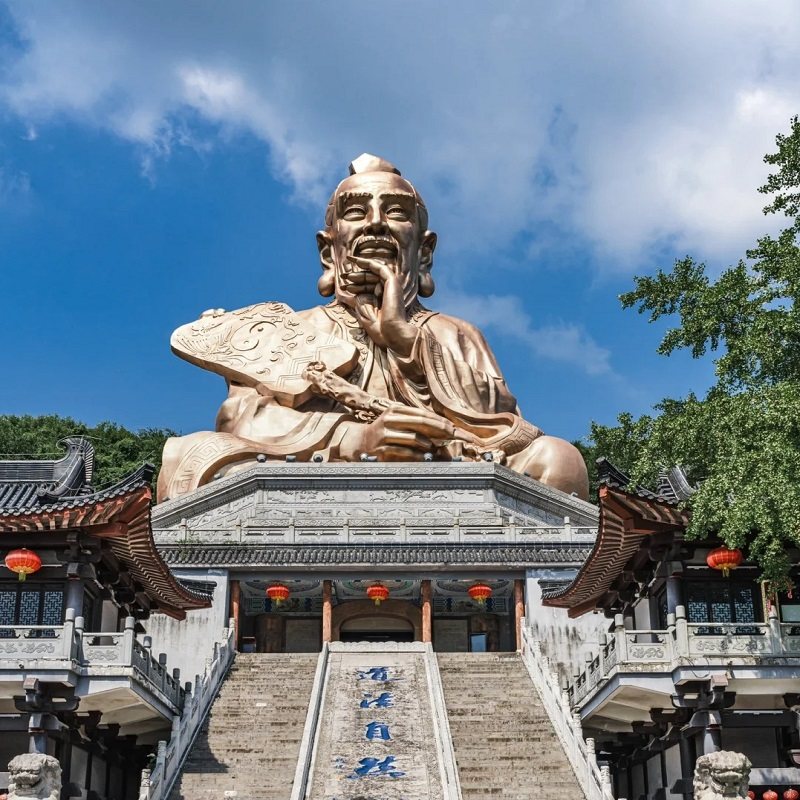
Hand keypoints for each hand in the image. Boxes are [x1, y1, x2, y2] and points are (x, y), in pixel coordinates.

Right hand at [338, 405, 455, 460]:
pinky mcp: (382, 448)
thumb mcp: (396, 422)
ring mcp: (385, 434)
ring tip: (436, 448)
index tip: (452, 427)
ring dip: (428, 444)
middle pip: (420, 422)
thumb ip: (414, 423)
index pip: (422, 414)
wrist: (359, 443)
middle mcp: (389, 419)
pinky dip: (417, 455)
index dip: (438, 420)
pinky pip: (405, 452)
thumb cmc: (384, 432)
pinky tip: (425, 457)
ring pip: (413, 437)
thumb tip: (440, 427)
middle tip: (452, 436)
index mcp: (395, 410)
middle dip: (439, 429)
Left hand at [348, 256, 417, 356]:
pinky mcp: (393, 282)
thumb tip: (347, 294)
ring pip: (374, 273)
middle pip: (371, 280)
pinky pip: (379, 267)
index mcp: (385, 301)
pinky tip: (355, 261)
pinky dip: (367, 263)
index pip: (369, 289)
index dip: (355, 287)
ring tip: (345, 275)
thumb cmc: (380, 330)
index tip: (343, 287)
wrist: (391, 334)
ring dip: (359, 271)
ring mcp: (392, 287)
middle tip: (342, 277)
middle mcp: (389, 293)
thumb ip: (358, 302)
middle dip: (356, 278)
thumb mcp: (364, 313)